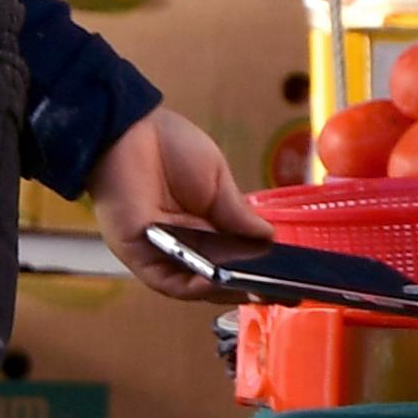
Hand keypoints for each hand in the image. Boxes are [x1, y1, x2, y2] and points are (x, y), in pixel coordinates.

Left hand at [87, 105, 259, 296]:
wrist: (131, 129)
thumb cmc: (170, 146)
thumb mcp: (217, 181)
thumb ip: (238, 214)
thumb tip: (269, 238)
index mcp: (202, 225)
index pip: (233, 256)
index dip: (257, 267)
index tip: (286, 272)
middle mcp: (182, 243)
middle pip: (218, 275)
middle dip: (247, 282)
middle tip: (278, 285)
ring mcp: (161, 252)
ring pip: (196, 285)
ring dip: (225, 289)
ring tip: (255, 286)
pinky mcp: (140, 255)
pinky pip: (170, 282)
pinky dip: (196, 286)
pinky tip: (219, 280)